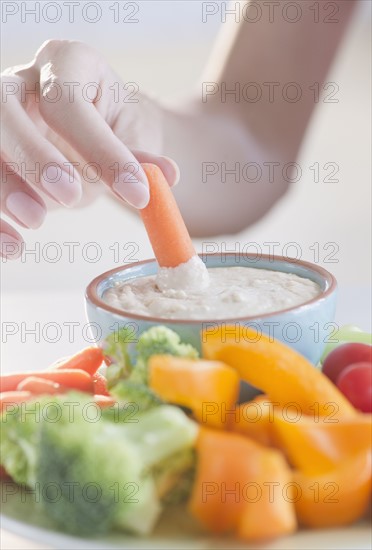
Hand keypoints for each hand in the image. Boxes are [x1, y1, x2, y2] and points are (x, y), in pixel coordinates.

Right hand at [1, 40, 178, 258]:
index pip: (69, 100)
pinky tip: (12, 246)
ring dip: (3, 186)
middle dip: (34, 156)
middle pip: (5, 108)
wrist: (94, 135)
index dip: (100, 149)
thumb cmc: (114, 128)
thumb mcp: (133, 137)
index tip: (136, 194)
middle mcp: (22, 82)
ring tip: (36, 221)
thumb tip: (166, 177)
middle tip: (70, 198)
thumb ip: (142, 159)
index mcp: (67, 64)